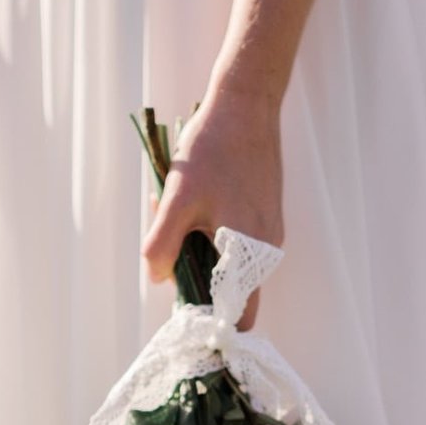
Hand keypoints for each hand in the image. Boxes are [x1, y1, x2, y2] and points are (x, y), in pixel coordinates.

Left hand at [141, 87, 283, 329]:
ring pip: (230, 263)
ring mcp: (269, 231)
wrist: (246, 104)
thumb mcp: (177, 198)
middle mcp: (266, 248)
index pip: (239, 315)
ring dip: (198, 250)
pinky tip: (194, 201)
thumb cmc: (212, 148)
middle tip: (167, 243)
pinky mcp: (265, 214)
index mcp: (249, 251)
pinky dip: (211, 232)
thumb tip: (157, 279)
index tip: (181, 308)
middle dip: (194, 276)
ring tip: (175, 211)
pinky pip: (236, 241)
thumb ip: (163, 245)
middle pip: (230, 290)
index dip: (209, 320)